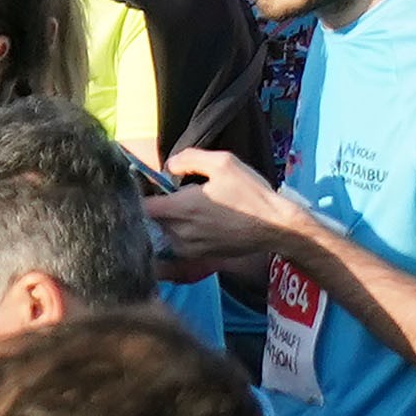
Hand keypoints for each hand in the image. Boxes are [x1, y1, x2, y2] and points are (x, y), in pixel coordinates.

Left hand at [151, 150, 299, 275]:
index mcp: (181, 208)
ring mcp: (188, 248)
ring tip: (195, 209)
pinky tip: (204, 222)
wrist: (275, 227)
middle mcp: (180, 232)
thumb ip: (189, 158)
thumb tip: (169, 166)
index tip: (148, 186)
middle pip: (153, 219)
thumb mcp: (224, 162)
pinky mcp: (198, 257)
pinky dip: (183, 232)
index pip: (142, 206)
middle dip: (162, 205)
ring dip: (172, 220)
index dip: (140, 195)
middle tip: (181, 194)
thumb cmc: (250, 194)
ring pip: (166, 231)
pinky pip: (179, 243)